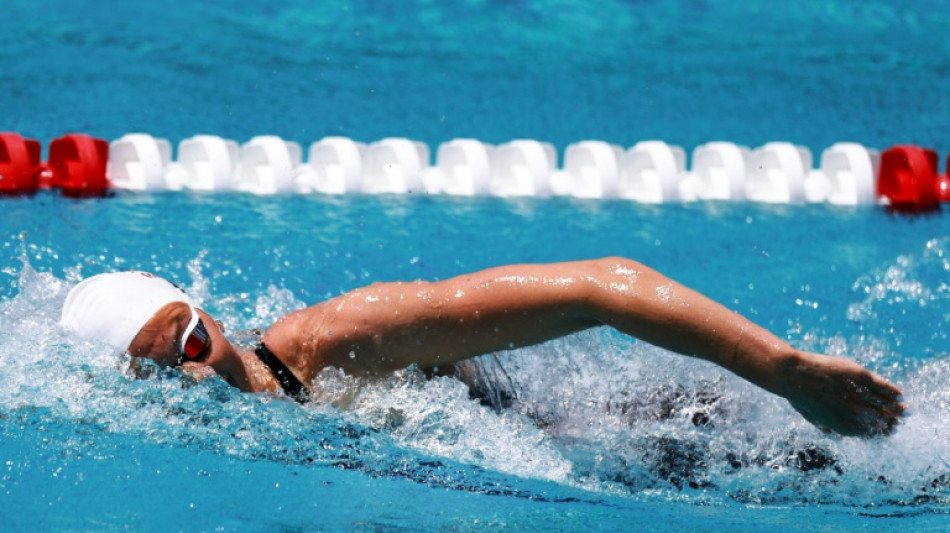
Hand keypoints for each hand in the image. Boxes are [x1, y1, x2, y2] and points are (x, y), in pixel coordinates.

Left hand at [778, 351, 904, 436]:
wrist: (794, 375)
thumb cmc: (799, 396)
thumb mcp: (812, 417)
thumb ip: (827, 428)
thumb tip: (837, 437)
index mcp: (845, 426)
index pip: (871, 433)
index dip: (882, 432)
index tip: (889, 431)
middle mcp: (856, 412)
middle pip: (882, 420)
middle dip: (893, 421)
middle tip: (900, 419)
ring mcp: (860, 394)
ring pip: (886, 404)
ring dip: (897, 408)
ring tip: (904, 408)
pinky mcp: (861, 376)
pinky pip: (883, 387)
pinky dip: (892, 391)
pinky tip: (899, 394)